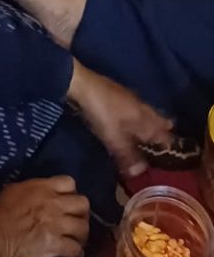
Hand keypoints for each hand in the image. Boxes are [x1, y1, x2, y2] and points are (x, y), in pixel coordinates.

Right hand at [0, 177, 89, 256]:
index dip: (71, 192)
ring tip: (77, 239)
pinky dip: (77, 253)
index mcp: (45, 187)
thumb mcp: (16, 188)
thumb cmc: (1, 210)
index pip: (70, 182)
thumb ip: (34, 188)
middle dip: (82, 213)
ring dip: (82, 234)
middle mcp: (55, 204)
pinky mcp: (56, 245)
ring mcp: (57, 225)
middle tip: (76, 220)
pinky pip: (76, 249)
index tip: (67, 200)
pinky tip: (75, 255)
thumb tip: (41, 191)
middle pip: (83, 204)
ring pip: (83, 227)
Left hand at [68, 61, 172, 178]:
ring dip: (151, 120)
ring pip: (146, 112)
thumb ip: (128, 156)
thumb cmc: (102, 112)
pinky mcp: (118, 95)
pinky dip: (138, 115)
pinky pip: (135, 108)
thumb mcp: (114, 138)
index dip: (169, 143)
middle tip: (169, 136)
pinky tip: (132, 118)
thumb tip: (141, 172)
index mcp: (144, 118)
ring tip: (154, 128)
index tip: (173, 152)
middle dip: (163, 128)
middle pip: (157, 119)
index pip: (162, 133)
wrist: (83, 84)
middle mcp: (141, 107)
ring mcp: (129, 99)